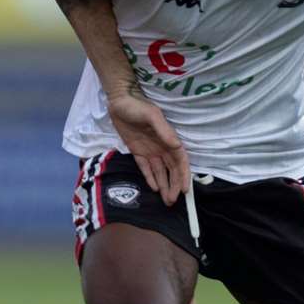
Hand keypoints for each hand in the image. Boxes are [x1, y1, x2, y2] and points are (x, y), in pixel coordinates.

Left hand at [107, 91, 189, 205]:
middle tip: (172, 201)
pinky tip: (154, 188)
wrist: (119, 101)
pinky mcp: (137, 151)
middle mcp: (161, 147)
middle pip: (171, 170)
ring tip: (166, 200)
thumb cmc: (137, 106)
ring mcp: (149, 150)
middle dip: (173, 185)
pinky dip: (150, 178)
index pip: (180, 161)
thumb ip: (164, 131)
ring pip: (160, 172)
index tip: (184, 190)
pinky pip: (145, 168)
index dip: (183, 175)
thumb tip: (176, 146)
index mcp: (168, 139)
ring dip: (164, 185)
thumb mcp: (152, 115)